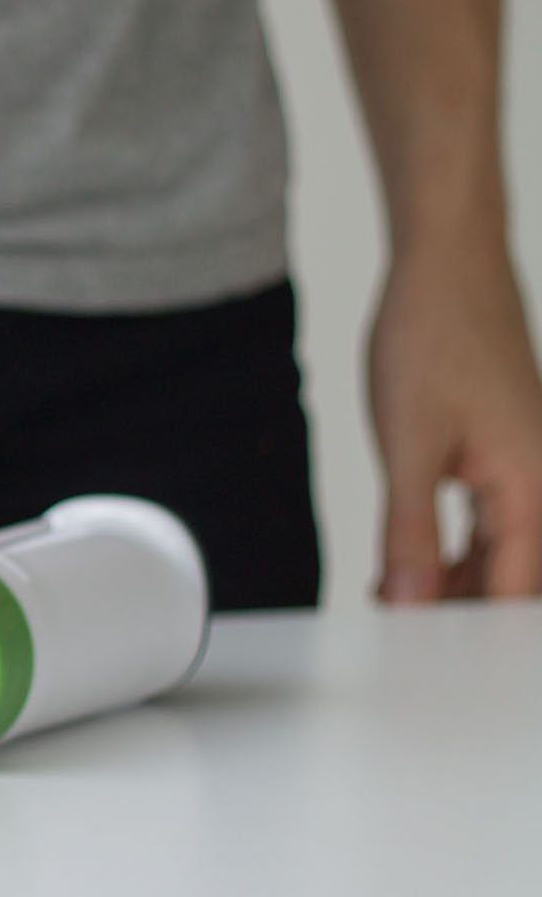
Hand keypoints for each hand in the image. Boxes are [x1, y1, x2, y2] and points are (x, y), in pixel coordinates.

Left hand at [369, 242, 541, 600]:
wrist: (447, 265)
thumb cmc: (433, 337)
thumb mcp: (408, 444)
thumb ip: (410, 528)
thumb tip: (407, 600)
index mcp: (531, 491)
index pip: (511, 595)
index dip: (465, 634)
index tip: (416, 655)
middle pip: (512, 582)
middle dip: (460, 614)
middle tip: (395, 631)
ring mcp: (528, 470)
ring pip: (503, 555)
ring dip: (455, 583)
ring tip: (394, 599)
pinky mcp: (508, 455)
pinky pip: (493, 524)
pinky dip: (455, 549)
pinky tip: (411, 559)